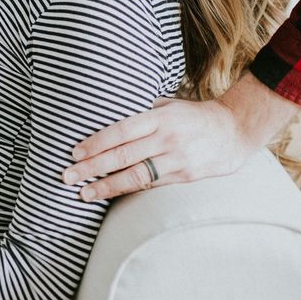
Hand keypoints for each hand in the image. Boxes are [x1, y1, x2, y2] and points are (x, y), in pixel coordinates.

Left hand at [63, 73, 300, 200]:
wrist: (234, 131)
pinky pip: (150, 185)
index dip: (97, 142)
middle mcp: (167, 138)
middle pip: (123, 155)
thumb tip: (108, 116)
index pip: (121, 130)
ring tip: (83, 193)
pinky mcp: (183, 176)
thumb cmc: (193, 116)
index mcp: (160, 117)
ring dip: (106, 186)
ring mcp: (176, 160)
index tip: (75, 152)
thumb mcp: (169, 105)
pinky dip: (128, 190)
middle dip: (92, 167)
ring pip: (135, 175)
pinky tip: (110, 194)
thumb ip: (142, 113)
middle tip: (67, 176)